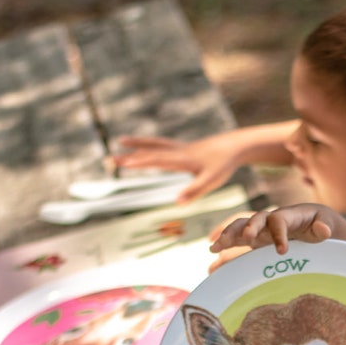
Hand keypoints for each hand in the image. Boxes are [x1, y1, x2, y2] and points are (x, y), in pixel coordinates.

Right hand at [113, 135, 240, 202]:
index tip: (122, 164)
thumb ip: (193, 191)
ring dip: (137, 144)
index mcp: (181, 159)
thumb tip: (176, 203)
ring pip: (154, 144)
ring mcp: (180, 148)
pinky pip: (163, 144)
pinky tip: (147, 146)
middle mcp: (177, 151)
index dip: (139, 163)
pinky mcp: (185, 148)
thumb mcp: (210, 181)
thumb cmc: (223, 165)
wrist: (235, 146)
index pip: (156, 160)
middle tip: (110, 159)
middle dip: (130, 156)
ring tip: (121, 141)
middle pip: (150, 152)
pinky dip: (151, 144)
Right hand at [210, 204, 338, 254]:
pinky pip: (238, 240)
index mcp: (288, 215)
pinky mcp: (256, 239)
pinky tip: (213, 255)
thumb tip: (323, 230)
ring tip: (214, 248)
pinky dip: (226, 246)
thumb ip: (324, 226)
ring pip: (241, 227)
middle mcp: (271, 219)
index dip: (278, 234)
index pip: (278, 220)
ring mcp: (261, 229)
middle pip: (254, 219)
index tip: (282, 252)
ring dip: (228, 235)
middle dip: (246, 228)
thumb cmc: (320, 223)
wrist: (313, 221)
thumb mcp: (325, 224)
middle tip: (242, 240)